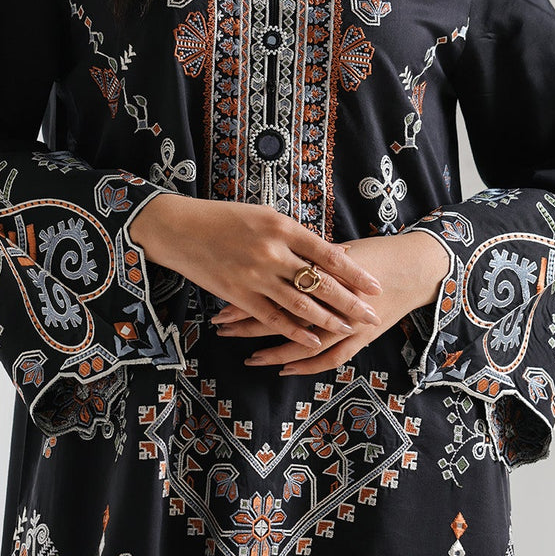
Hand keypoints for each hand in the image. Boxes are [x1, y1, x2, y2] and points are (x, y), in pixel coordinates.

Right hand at [128, 193, 384, 351]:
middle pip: (320, 283)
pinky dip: (295, 331)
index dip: (354, 273)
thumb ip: (295, 236)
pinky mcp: (238, 294)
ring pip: (300, 304)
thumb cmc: (225, 217)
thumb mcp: (264, 216)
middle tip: (373, 315)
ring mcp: (254, 276)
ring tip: (349, 328)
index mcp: (282, 227)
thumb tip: (329, 253)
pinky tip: (313, 340)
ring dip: (328, 319)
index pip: (327, 254)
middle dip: (350, 302)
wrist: (180, 228)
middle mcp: (272, 252)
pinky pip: (273, 318)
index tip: (375, 286)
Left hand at [211, 233, 450, 374]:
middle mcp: (333, 301)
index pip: (274, 288)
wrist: (417, 267)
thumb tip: (270, 256)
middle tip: (221, 328)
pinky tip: (285, 369)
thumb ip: (308, 259)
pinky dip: (307, 366)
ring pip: (303, 343)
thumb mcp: (339, 249)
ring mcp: (349, 323)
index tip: (220, 303)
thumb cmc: (376, 253)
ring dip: (273, 352)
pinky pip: (330, 358)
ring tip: (247, 356)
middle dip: (249, 323)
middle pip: (282, 315)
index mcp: (323, 273)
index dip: (246, 297)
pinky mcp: (361, 338)